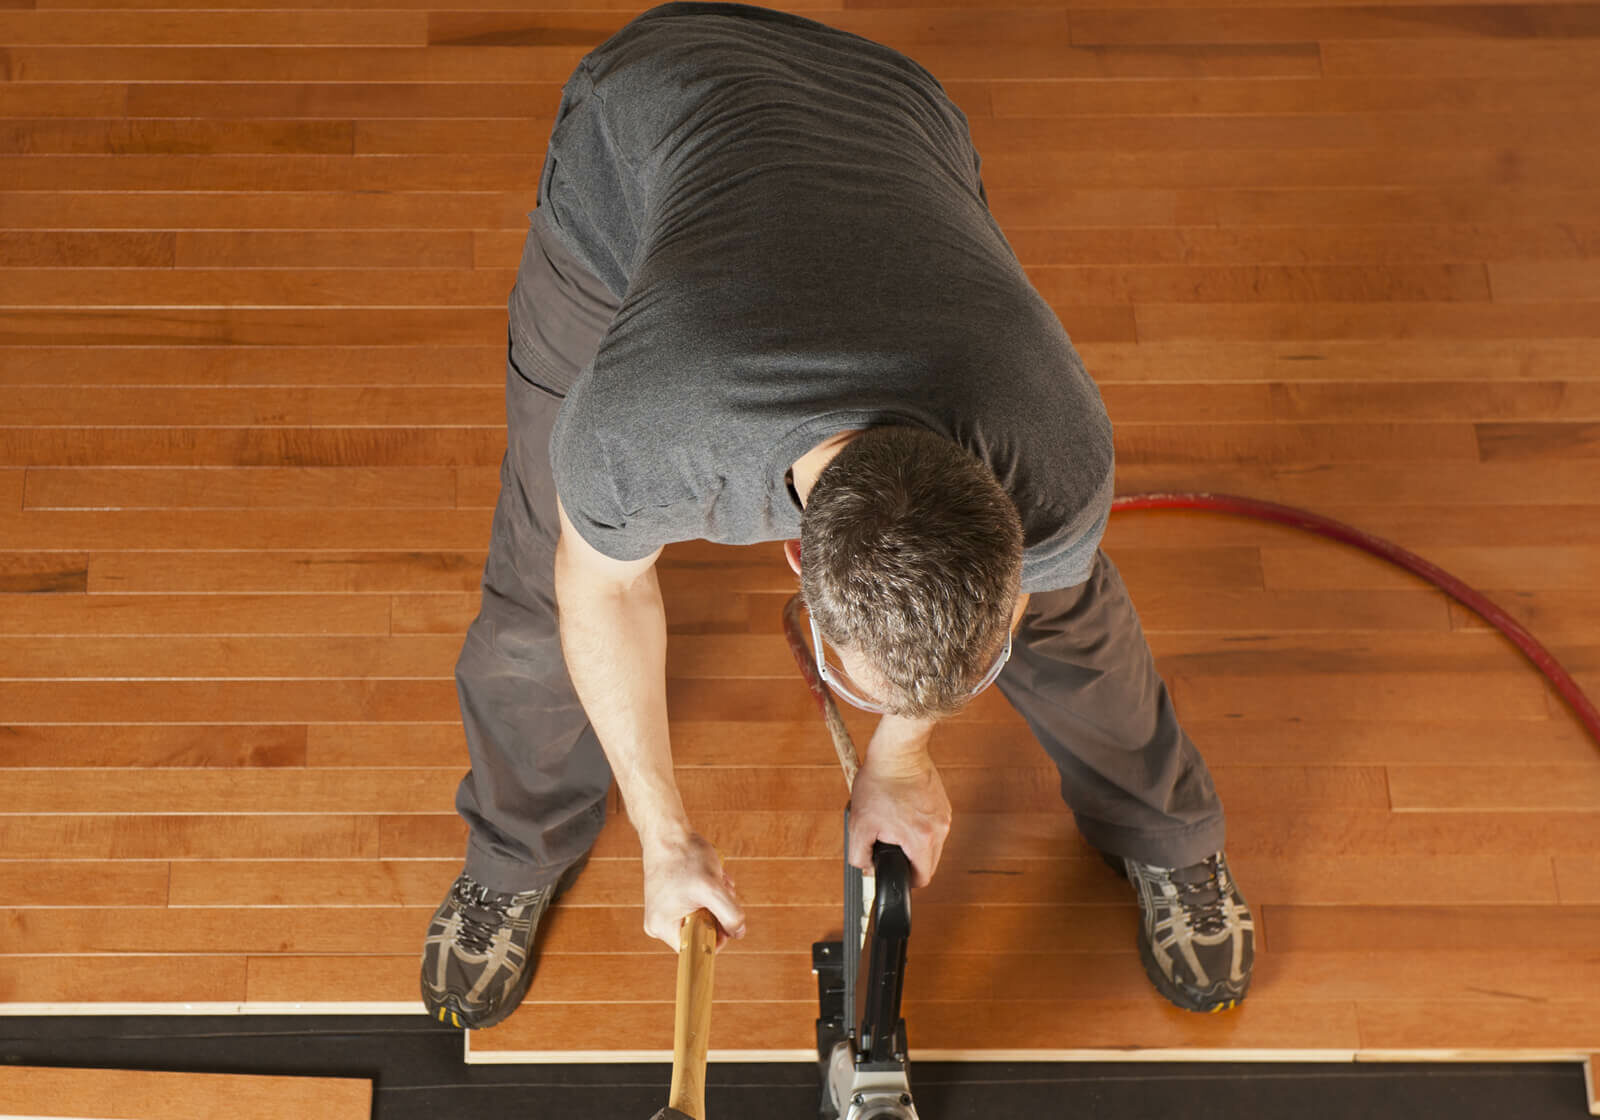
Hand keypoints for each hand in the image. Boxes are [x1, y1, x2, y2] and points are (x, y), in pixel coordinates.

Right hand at [640, 828, 746, 951]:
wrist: (668, 832)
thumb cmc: (684, 857)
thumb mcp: (712, 888)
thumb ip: (730, 914)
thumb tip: (739, 933)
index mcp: (662, 928)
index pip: (696, 948)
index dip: (716, 935)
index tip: (722, 914)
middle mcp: (660, 923)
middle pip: (703, 930)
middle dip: (719, 911)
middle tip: (721, 889)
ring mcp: (666, 910)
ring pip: (705, 915)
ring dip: (718, 899)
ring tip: (716, 878)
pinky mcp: (673, 898)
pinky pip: (700, 904)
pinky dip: (712, 891)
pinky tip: (713, 875)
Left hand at [847, 720, 950, 888]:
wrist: (898, 751)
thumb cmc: (879, 783)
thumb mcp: (858, 824)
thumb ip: (859, 855)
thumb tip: (867, 869)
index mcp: (922, 840)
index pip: (923, 878)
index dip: (907, 881)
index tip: (895, 874)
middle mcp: (940, 830)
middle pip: (929, 864)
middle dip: (910, 863)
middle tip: (891, 851)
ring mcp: (945, 816)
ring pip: (933, 846)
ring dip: (916, 845)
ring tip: (896, 829)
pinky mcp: (944, 804)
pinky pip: (934, 827)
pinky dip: (921, 828)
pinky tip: (904, 815)